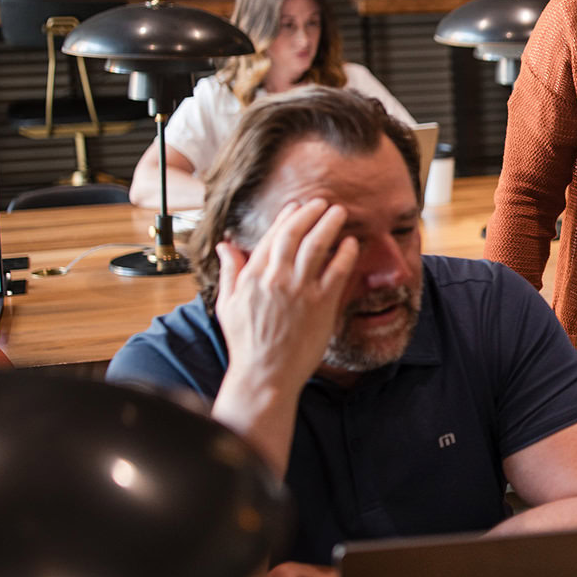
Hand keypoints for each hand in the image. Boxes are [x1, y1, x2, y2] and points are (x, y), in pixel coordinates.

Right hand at [215, 197, 356, 400]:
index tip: (296, 206)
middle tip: (322, 202)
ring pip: (316, 246)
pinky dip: (345, 254)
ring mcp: (300, 290)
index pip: (271, 237)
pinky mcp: (321, 305)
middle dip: (309, 213)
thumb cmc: (246, 343)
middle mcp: (276, 278)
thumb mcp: (227, 305)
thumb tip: (225, 245)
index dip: (286, 218)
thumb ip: (231, 272)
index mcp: (253, 276)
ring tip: (339, 212)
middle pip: (295, 235)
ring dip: (329, 225)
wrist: (265, 374)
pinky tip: (351, 244)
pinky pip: (337, 271)